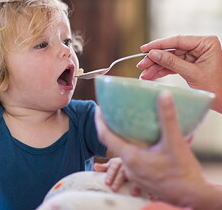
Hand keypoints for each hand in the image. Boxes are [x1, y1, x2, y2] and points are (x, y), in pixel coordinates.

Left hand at [95, 92, 212, 208]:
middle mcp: (129, 166)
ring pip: (122, 152)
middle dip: (110, 127)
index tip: (98, 108)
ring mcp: (135, 174)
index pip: (105, 136)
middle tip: (113, 113)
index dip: (99, 121)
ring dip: (122, 138)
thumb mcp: (175, 143)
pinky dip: (131, 147)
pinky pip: (131, 159)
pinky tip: (141, 141)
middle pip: (112, 143)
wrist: (194, 198)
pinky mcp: (142, 177)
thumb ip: (168, 119)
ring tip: (127, 124)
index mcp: (131, 157)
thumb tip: (163, 95)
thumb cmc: (183, 173)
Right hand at [137, 35, 221, 112]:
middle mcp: (199, 47)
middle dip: (155, 59)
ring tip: (144, 74)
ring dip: (156, 67)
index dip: (159, 45)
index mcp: (206, 43)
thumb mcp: (192, 74)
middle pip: (171, 50)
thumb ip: (171, 62)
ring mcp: (194, 55)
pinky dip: (162, 71)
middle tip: (141, 65)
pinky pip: (173, 66)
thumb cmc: (217, 87)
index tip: (144, 49)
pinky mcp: (190, 64)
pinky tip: (151, 76)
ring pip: (170, 59)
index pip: (178, 41)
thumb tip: (153, 53)